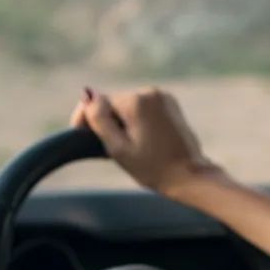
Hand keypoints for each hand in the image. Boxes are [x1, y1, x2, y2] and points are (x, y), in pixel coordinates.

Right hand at [71, 86, 222, 196]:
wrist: (190, 176)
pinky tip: (141, 141)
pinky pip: (144, 108)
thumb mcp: (118, 148)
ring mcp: (164, 97)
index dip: (87, 117)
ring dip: (123, 122)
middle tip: (108, 148)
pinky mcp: (171, 105)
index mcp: (137, 101)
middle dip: (108, 121)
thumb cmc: (153, 168)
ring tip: (128, 147)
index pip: (100, 102)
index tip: (79, 133)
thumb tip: (87, 94)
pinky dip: (138, 121)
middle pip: (115, 104)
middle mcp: (151, 92)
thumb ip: (99, 120)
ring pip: (129, 106)